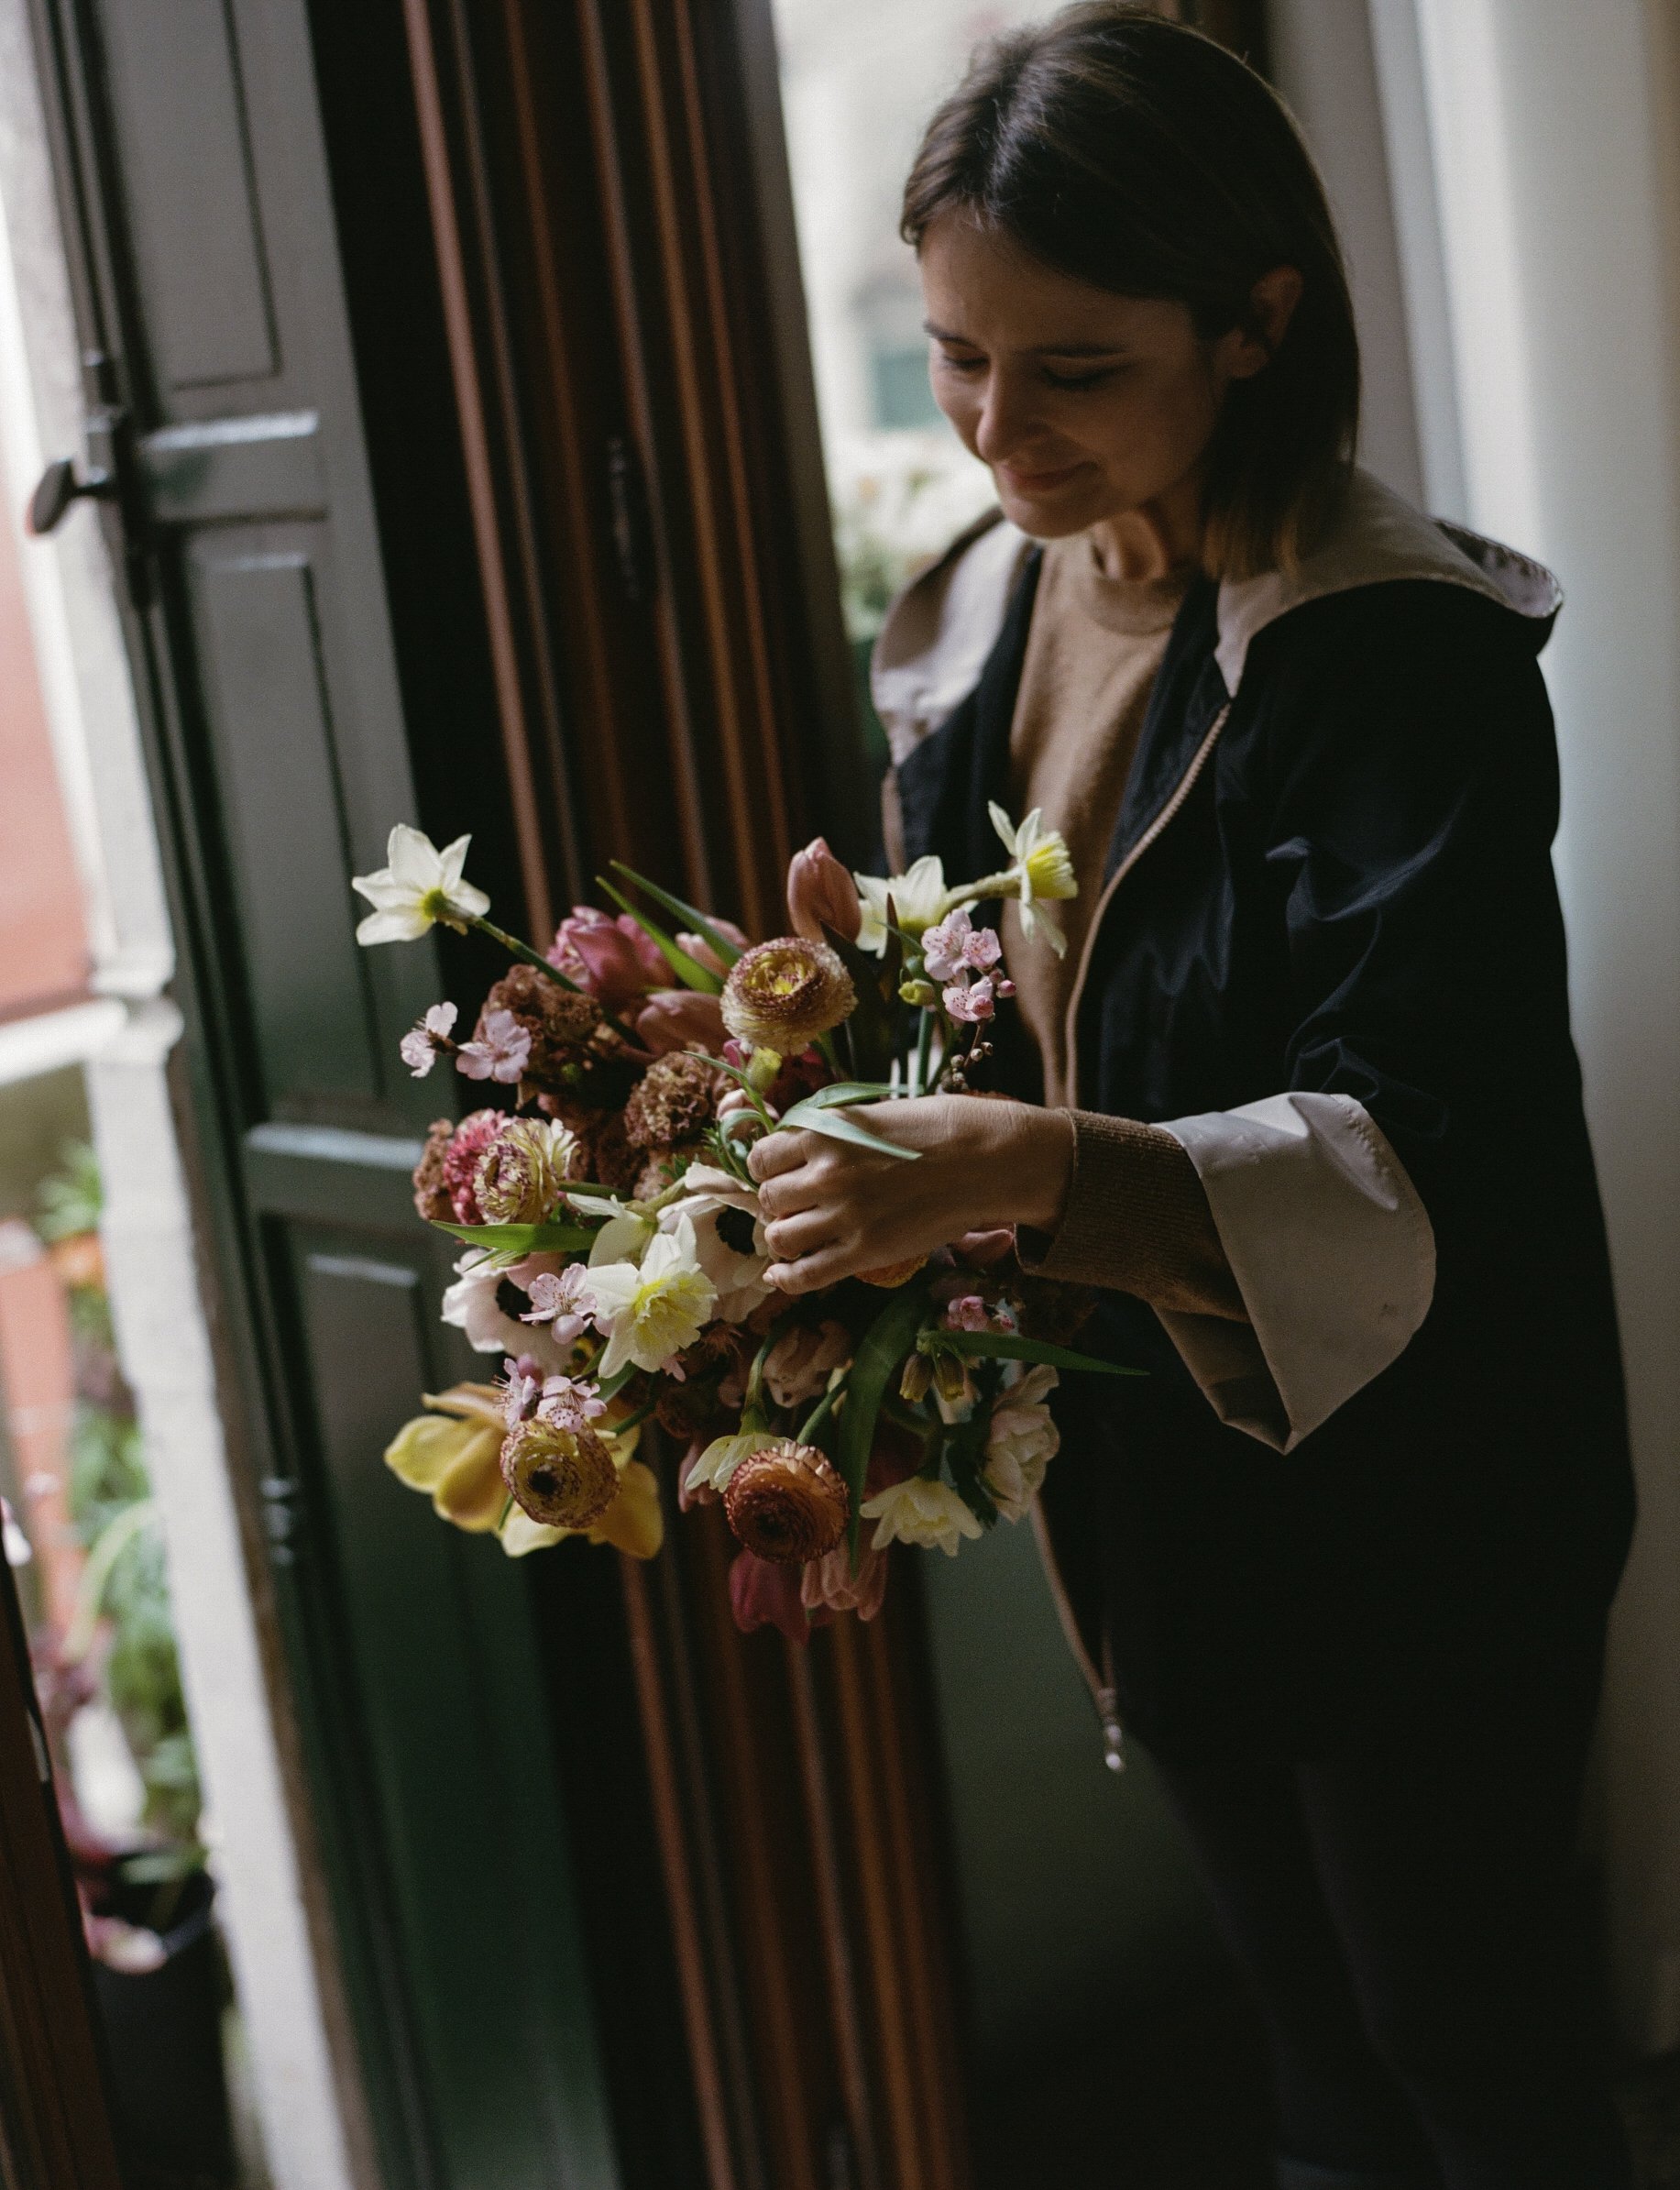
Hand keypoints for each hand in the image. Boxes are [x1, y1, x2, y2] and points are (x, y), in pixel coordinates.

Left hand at [746, 1094, 1073, 1294]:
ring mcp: (844, 1215)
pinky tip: (783, 1274)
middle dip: (777, 1204)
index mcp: (825, 1133)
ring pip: (777, 1238)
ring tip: (800, 1236)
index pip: (763, 1157)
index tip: (782, 1174)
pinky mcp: (865, 1251)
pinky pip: (804, 1275)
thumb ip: (835, 1134)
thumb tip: (804, 1150)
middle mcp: (825, 1174)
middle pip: (768, 1199)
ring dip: (782, 1238)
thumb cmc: (941, 1128)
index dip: (768, 1168)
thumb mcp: (875, 1116)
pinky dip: (785, 1278)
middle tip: (797, 1207)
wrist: (988, 1158)